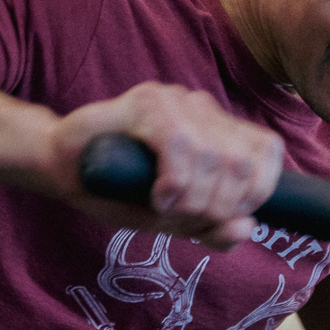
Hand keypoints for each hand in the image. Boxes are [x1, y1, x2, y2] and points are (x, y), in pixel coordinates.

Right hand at [46, 83, 283, 246]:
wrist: (63, 170)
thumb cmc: (118, 190)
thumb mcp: (172, 219)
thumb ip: (210, 226)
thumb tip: (245, 229)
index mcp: (217, 128)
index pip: (266, 150)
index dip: (256, 191)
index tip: (225, 216)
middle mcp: (201, 107)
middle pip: (240, 161)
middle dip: (217, 206)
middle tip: (185, 220)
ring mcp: (173, 99)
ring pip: (212, 154)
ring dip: (192, 198)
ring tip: (165, 209)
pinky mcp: (144, 101)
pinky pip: (178, 144)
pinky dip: (173, 181)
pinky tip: (157, 198)